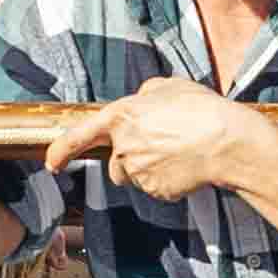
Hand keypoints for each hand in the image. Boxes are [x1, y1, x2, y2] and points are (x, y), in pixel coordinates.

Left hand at [47, 75, 270, 204]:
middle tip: (160, 145)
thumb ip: (145, 94)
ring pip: (136, 177)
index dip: (61, 149)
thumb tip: (141, 101)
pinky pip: (156, 188)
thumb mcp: (168, 86)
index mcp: (121, 117)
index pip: (79, 136)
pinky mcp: (156, 191)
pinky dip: (168, 180)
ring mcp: (139, 173)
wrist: (226, 142)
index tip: (51, 162)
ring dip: (149, 169)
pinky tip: (186, 166)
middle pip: (116, 163)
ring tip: (179, 153)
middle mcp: (124, 147)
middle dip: (130, 159)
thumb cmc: (201, 110)